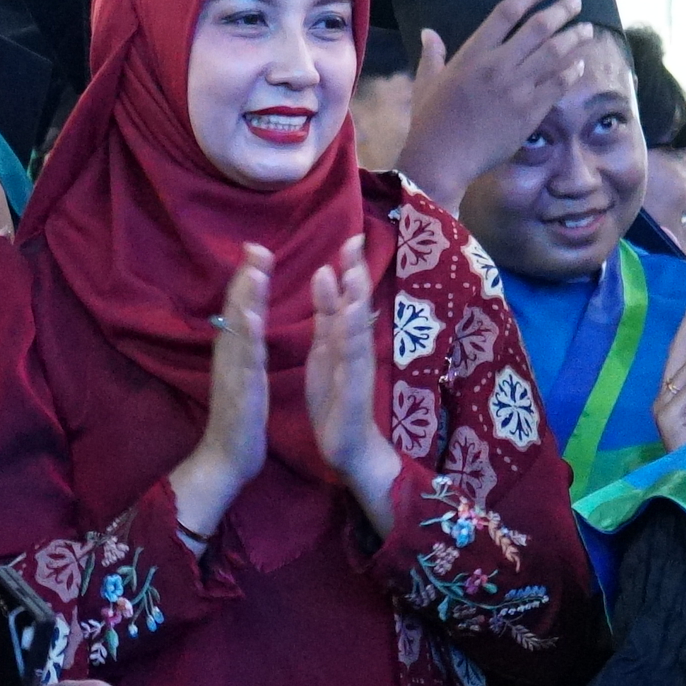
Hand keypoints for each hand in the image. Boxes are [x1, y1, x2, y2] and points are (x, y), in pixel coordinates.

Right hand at [166, 246, 274, 543]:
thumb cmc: (240, 419)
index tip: (257, 247)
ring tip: (255, 271)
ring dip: (246, 299)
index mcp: (236, 353)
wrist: (226, 461)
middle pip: (235, 311)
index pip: (240, 308)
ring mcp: (233, 375)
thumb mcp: (245, 375)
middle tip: (255, 245)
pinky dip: (247, 339)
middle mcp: (229, 358)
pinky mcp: (241, 395)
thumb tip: (247, 319)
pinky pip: (245, 364)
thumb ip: (245, 346)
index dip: (247, 278)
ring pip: (239, 332)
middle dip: (246, 277)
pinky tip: (252, 318)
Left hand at [304, 236, 403, 533]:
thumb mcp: (327, 353)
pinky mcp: (356, 388)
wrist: (349, 448)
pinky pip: (354, 359)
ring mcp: (359, 367)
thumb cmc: (337, 400)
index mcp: (343, 339)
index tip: (347, 237)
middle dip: (356, 273)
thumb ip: (328, 319)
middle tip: (353, 240)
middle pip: (357, 305)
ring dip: (357, 300)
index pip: (346, 297)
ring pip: (358, 328)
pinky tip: (353, 316)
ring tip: (354, 271)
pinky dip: (353, 336)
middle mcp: (356, 348)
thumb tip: (328, 279)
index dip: (347, 268)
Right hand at [384, 0, 590, 197]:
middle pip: (539, 28)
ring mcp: (517, 89)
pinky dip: (572, 71)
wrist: (442, 159)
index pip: (506, 13)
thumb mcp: (425, 82)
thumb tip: (428, 32)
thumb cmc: (429, 122)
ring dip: (574, 38)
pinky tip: (580, 64)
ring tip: (587, 29)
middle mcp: (498, 65)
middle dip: (561, 11)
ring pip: (554, 54)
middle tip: (576, 1)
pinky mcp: (529, 112)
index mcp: (472, 54)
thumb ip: (431, 55)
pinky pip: (558, 85)